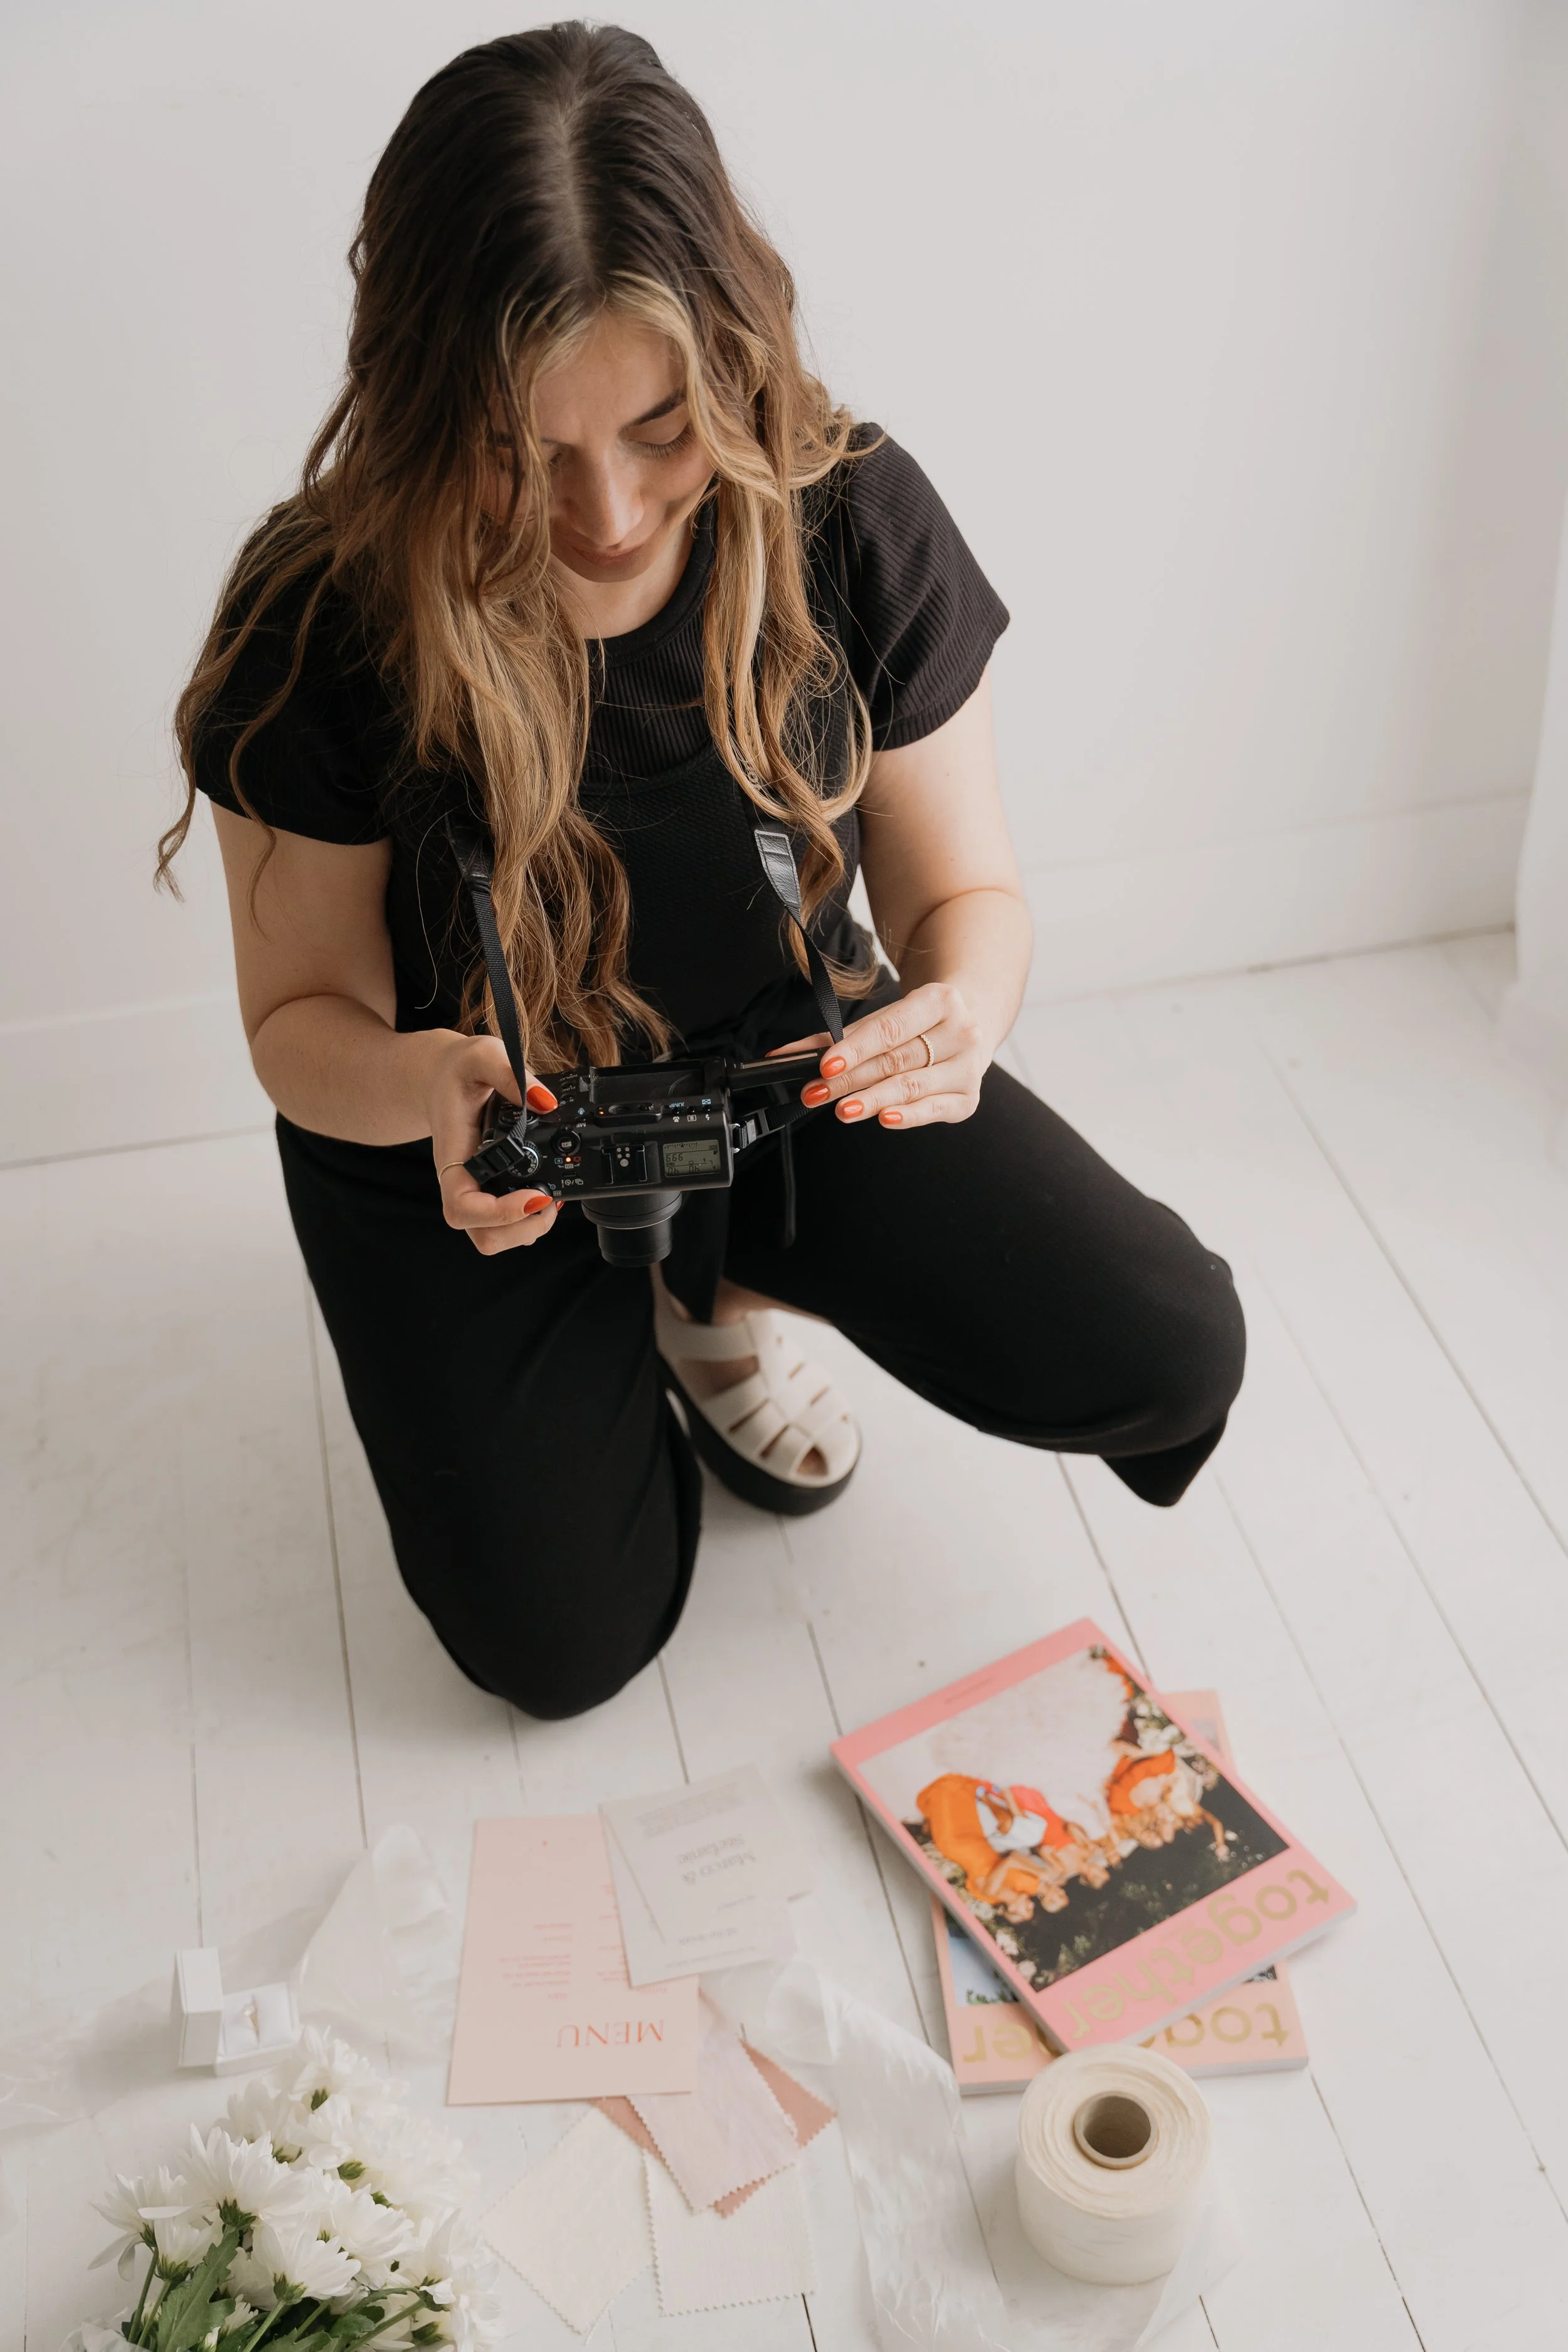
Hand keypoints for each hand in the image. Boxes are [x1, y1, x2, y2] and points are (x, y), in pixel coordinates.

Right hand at [428, 1034, 560, 1254]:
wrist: (441, 1077)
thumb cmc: (458, 1071)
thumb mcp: (483, 1056)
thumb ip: (511, 1074)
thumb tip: (546, 1102)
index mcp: (453, 1158)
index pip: (463, 1208)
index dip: (500, 1214)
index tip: (535, 1195)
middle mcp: (461, 1183)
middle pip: (483, 1237)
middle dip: (522, 1229)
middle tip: (551, 1199)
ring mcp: (474, 1191)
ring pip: (494, 1238)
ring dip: (528, 1229)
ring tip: (551, 1198)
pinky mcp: (488, 1192)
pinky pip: (505, 1225)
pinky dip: (529, 1219)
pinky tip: (545, 1194)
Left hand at [772, 981, 989, 1128]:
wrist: (972, 1024)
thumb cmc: (917, 1024)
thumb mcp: (885, 1019)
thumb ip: (837, 1038)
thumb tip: (782, 1057)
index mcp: (940, 1000)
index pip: (890, 1029)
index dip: (855, 1049)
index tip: (825, 1066)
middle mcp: (961, 1031)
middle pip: (895, 1061)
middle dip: (851, 1080)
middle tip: (816, 1093)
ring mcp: (969, 1067)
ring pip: (912, 1087)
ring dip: (872, 1101)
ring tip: (841, 1110)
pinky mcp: (969, 1099)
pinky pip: (935, 1110)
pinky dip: (909, 1116)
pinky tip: (885, 1119)